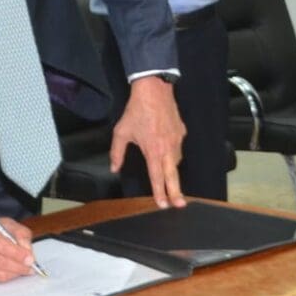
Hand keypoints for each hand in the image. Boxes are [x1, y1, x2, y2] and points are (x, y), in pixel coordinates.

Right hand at [0, 214, 34, 281]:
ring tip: (24, 270)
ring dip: (13, 273)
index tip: (30, 258)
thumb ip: (18, 232)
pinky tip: (11, 271)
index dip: (16, 253)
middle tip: (30, 268)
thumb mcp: (2, 222)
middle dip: (18, 266)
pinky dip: (4, 276)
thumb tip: (27, 250)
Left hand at [110, 75, 186, 208]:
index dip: (159, 192)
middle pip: (173, 175)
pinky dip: (174, 155)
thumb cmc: (136, 111)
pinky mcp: (181, 132)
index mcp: (153, 151)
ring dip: (173, 172)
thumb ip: (117, 152)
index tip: (162, 204)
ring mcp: (177, 140)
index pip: (157, 177)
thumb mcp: (121, 132)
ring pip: (176, 161)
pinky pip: (178, 149)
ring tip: (171, 183)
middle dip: (176, 192)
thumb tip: (114, 168)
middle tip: (180, 205)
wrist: (154, 90)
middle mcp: (167, 148)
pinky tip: (168, 155)